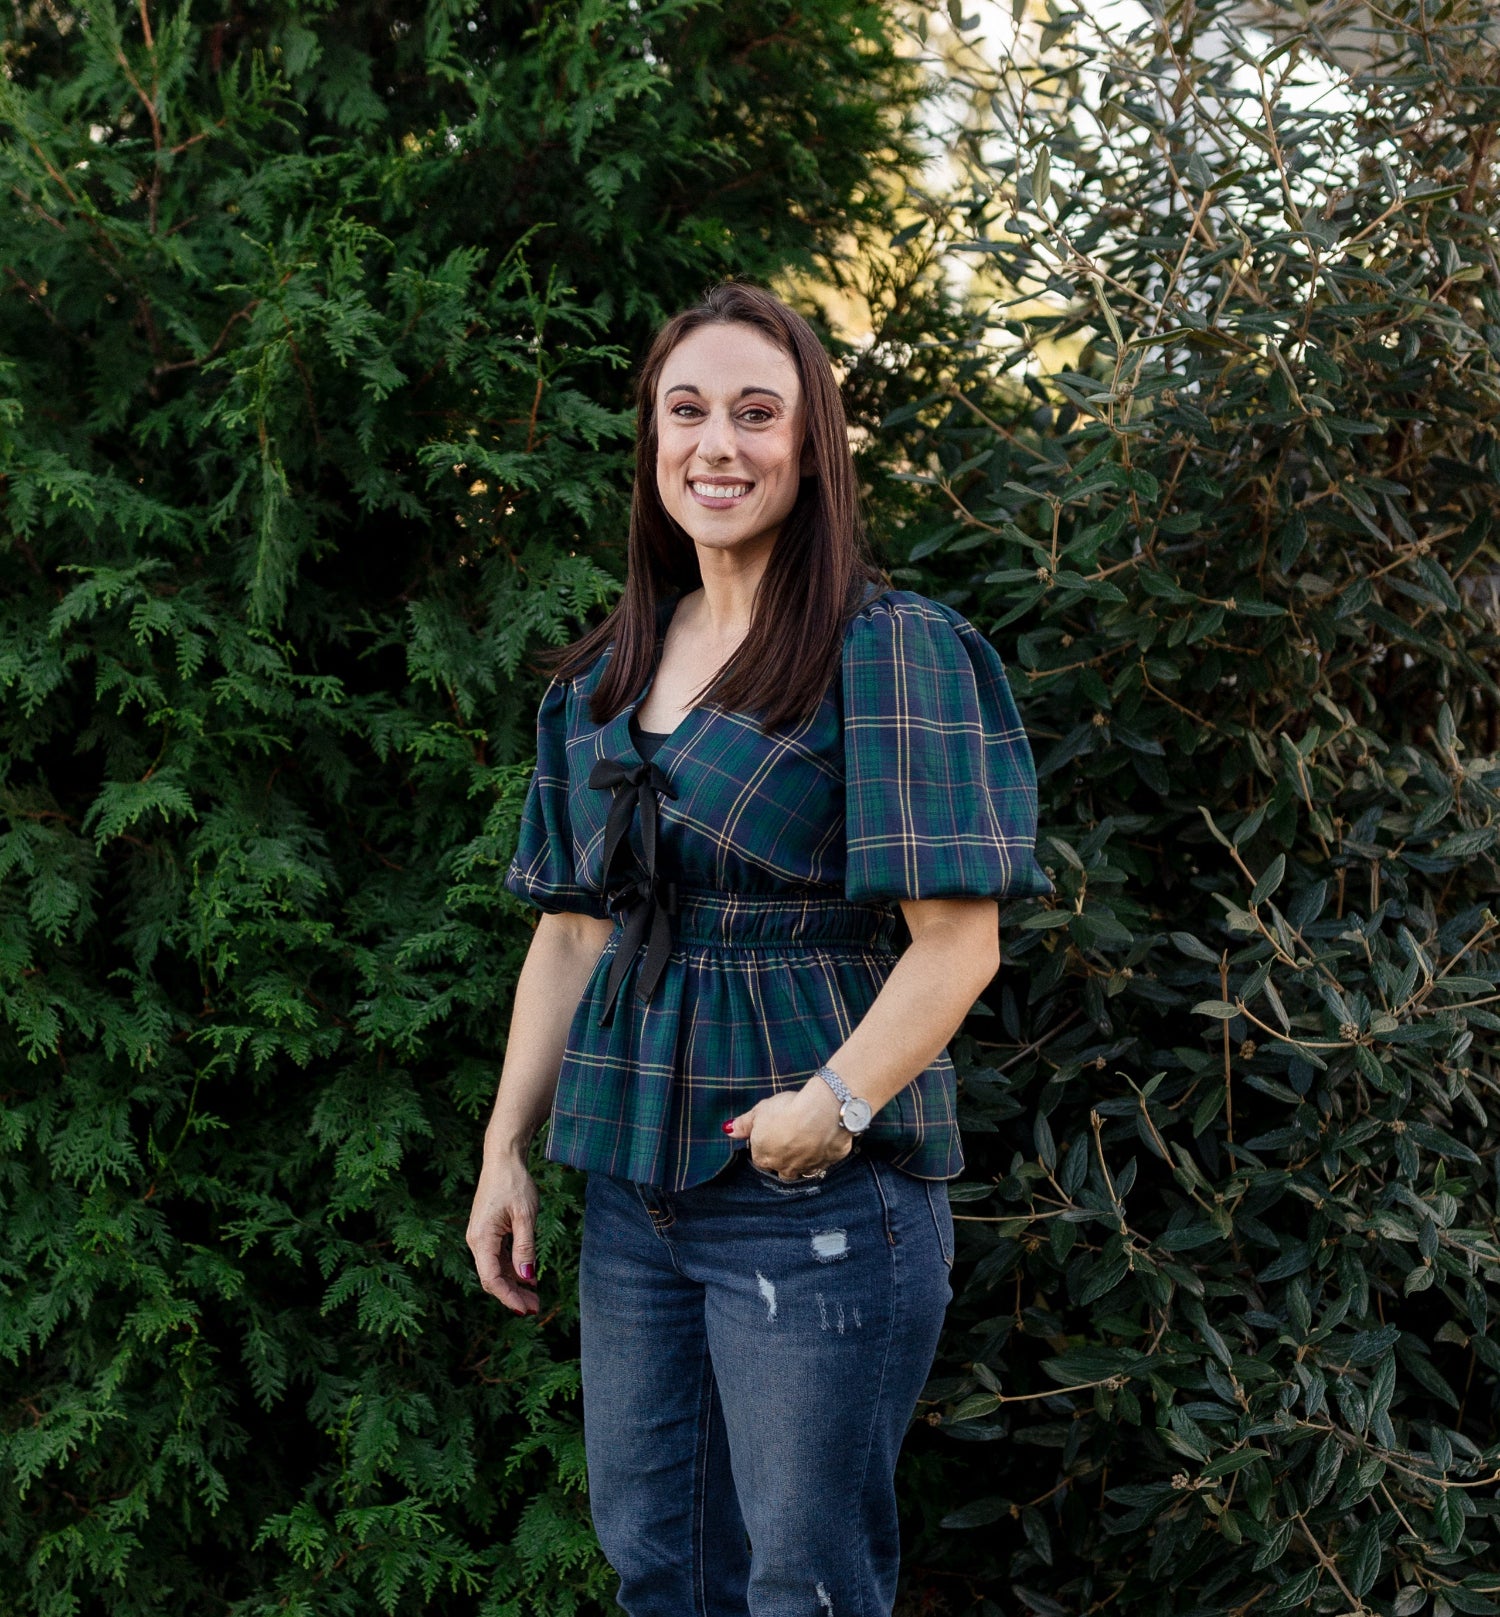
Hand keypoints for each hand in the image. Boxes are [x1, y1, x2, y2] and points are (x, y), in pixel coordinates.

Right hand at [467, 1146, 540, 1315]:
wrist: (503, 1159)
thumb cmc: (515, 1183)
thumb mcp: (526, 1216)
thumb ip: (525, 1248)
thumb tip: (526, 1278)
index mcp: (482, 1238)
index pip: (491, 1279)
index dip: (508, 1297)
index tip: (526, 1310)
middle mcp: (476, 1241)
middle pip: (492, 1278)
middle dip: (512, 1295)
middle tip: (536, 1308)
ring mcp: (481, 1237)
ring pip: (495, 1270)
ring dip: (513, 1285)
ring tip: (534, 1298)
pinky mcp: (488, 1232)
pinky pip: (498, 1258)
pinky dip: (512, 1269)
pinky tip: (527, 1278)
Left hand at [724, 1082, 852, 1181]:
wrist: (822, 1112)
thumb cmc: (787, 1110)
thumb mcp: (760, 1111)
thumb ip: (743, 1124)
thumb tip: (727, 1130)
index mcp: (764, 1157)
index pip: (760, 1160)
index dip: (765, 1148)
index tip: (770, 1136)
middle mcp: (784, 1168)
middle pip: (780, 1170)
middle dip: (782, 1160)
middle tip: (788, 1142)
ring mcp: (807, 1168)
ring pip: (802, 1171)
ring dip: (801, 1162)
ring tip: (805, 1145)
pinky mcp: (828, 1164)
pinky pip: (823, 1163)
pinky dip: (821, 1156)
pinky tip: (823, 1143)